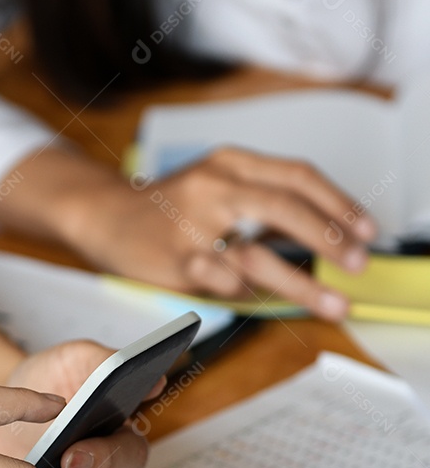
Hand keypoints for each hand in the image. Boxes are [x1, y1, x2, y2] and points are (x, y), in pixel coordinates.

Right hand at [0, 147, 376, 320]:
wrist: (100, 213)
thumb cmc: (165, 205)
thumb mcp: (213, 181)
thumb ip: (260, 198)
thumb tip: (323, 234)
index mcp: (228, 163)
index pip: (297, 176)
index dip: (338, 204)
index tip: (366, 232)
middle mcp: (211, 187)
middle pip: (283, 206)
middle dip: (328, 238)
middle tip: (356, 263)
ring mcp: (190, 225)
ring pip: (256, 254)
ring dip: (302, 284)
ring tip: (333, 304)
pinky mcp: (173, 260)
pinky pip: (221, 280)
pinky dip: (246, 292)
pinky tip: (260, 300)